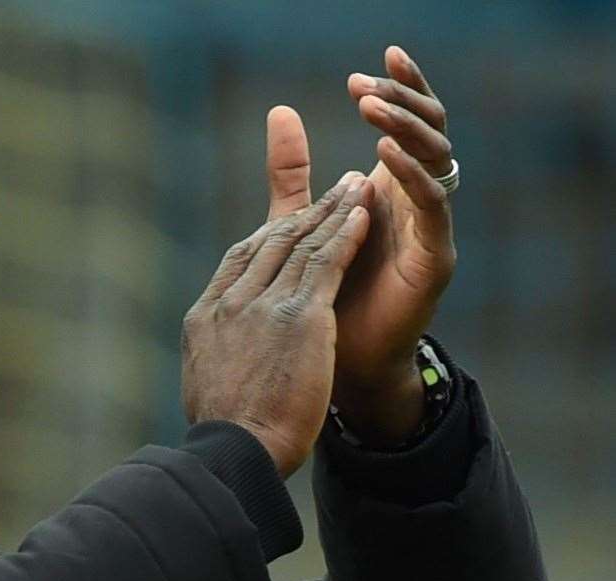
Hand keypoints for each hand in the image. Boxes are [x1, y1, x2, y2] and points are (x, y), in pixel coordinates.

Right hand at [183, 175, 373, 477]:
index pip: (239, 262)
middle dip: (306, 212)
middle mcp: (231, 303)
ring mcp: (263, 306)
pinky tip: (364, 214)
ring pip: (302, 245)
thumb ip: (217, 359)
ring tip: (357, 187)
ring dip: (333, 211)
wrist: (236, 449)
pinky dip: (346, 234)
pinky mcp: (300, 316)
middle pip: (270, 243)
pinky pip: (326, 262)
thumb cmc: (225, 435)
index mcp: (205, 318)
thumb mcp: (206, 386)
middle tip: (335, 189)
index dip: (268, 237)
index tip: (291, 222)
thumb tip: (219, 364)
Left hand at [265, 46, 456, 442]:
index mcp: (390, 188)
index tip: (360, 73)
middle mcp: (416, 202)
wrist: (335, 370)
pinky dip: (412, 178)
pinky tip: (383, 160)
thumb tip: (279, 110)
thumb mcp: (299, 223)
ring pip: (437, 160)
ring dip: (406, 130)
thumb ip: (293, 173)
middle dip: (402, 102)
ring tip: (373, 109)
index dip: (394, 92)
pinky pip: (433, 206)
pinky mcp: (434, 258)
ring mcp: (430, 228)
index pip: (406, 124)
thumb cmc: (320, 300)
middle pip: (429, 131)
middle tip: (368, 85)